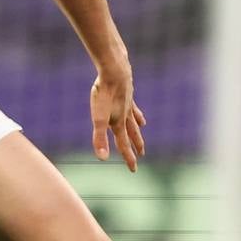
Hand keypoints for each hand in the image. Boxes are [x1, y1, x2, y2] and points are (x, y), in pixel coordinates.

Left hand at [90, 52, 145, 170]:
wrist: (115, 71)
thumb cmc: (104, 94)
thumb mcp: (98, 117)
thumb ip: (99, 138)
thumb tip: (103, 159)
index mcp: (118, 123)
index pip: (123, 145)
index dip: (128, 158)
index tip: (134, 170)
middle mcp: (125, 116)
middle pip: (131, 134)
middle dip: (135, 146)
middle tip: (141, 155)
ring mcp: (127, 104)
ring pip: (134, 119)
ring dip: (137, 128)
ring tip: (142, 129)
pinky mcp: (126, 93)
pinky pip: (132, 104)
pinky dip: (136, 110)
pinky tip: (135, 107)